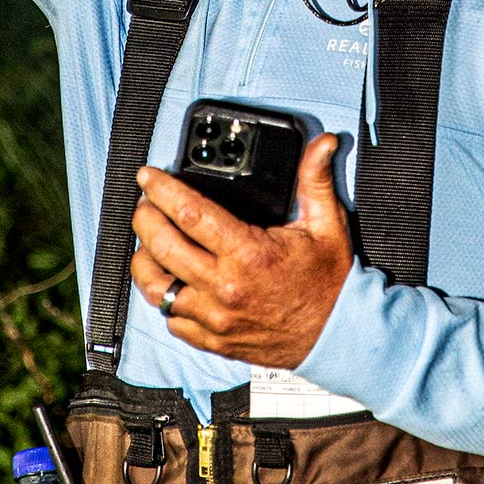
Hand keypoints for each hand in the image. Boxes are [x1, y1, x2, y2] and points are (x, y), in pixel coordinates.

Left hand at [129, 134, 353, 367]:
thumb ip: (315, 180)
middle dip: (145, 217)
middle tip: (145, 202)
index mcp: (249, 254)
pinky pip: (171, 319)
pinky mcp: (213, 340)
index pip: (190, 213)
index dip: (162, 189)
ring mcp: (215, 318)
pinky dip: (163, 297)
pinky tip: (169, 280)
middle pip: (162, 246)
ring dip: (145, 260)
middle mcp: (225, 287)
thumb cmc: (329, 282)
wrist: (338, 335)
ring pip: (156, 288)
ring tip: (149, 241)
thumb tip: (322, 143)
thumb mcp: (327, 224)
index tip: (149, 176)